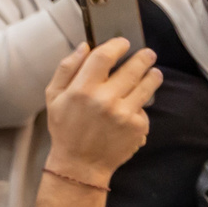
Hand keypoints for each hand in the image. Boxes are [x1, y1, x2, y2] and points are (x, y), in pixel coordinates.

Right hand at [39, 37, 159, 186]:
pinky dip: (140, 106)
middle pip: (132, 68)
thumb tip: (84, 46)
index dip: (116, 45)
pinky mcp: (137, 127)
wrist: (80, 163)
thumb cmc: (65, 128)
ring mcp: (124, 114)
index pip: (104, 57)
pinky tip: (133, 108)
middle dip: (143, 57)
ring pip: (147, 85)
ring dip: (152, 75)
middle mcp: (105, 100)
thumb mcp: (53, 97)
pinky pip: (144, 109)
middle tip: (148, 53)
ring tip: (154, 72)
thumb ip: (66, 69)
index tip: (123, 42)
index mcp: (81, 90)